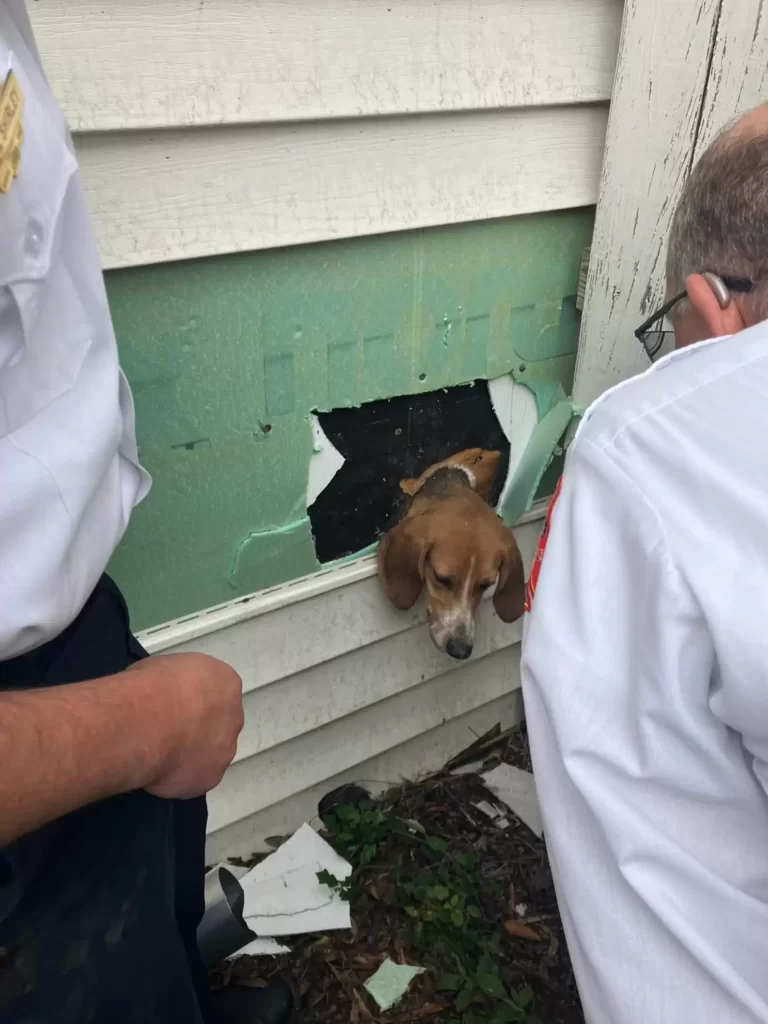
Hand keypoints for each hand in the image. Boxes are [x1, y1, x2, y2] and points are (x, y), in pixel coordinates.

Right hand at [127, 653, 243, 798]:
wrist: (146, 723)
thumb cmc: (152, 686)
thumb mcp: (165, 667)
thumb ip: (178, 683)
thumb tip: (168, 695)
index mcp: (226, 683)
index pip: (217, 693)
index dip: (194, 701)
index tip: (174, 706)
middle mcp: (234, 717)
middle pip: (219, 725)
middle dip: (197, 729)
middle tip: (167, 732)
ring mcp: (225, 750)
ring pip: (210, 754)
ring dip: (190, 755)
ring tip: (158, 753)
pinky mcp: (211, 778)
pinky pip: (195, 778)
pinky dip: (178, 777)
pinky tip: (156, 771)